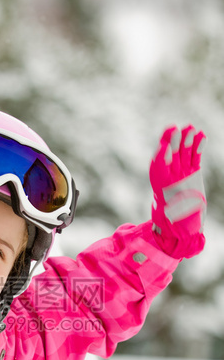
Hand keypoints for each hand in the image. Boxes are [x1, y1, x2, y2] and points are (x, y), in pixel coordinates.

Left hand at [149, 125, 206, 258]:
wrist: (184, 230)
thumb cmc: (174, 226)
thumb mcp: (170, 220)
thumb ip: (169, 216)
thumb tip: (165, 218)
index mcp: (161, 188)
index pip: (158, 168)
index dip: (161, 157)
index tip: (164, 148)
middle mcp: (170, 178)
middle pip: (170, 156)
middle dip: (173, 143)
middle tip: (176, 130)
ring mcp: (182, 174)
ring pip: (183, 154)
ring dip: (187, 141)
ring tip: (191, 129)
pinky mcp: (192, 173)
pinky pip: (194, 157)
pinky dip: (198, 147)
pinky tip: (201, 136)